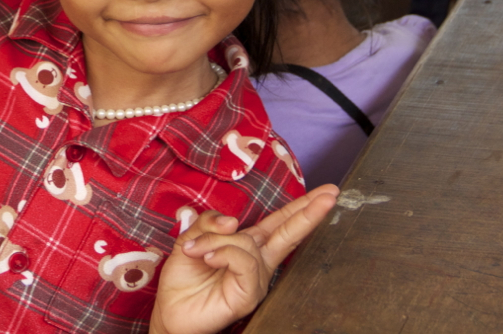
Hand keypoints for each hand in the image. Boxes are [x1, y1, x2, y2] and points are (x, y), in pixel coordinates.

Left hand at [149, 185, 337, 333]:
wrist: (171, 311)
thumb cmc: (183, 278)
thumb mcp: (192, 239)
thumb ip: (209, 223)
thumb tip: (233, 219)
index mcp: (248, 245)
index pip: (277, 222)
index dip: (300, 207)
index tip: (325, 192)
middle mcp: (258, 261)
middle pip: (288, 233)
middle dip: (309, 212)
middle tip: (331, 194)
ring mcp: (256, 279)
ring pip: (246, 243)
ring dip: (215, 242)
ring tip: (197, 252)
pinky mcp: (250, 294)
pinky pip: (243, 261)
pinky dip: (222, 254)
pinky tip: (208, 259)